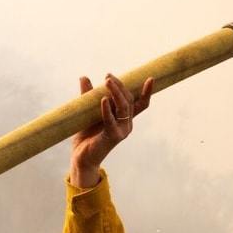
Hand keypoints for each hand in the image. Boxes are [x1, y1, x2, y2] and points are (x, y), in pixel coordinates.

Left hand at [71, 73, 153, 187]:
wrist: (81, 156)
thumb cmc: (87, 134)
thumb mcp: (88, 110)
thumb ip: (88, 95)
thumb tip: (84, 77)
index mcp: (125, 117)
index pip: (140, 103)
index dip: (147, 92)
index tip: (150, 78)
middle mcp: (127, 123)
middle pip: (129, 100)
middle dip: (121, 86)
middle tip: (108, 76)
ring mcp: (122, 130)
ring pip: (123, 107)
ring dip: (116, 93)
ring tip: (107, 81)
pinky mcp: (113, 136)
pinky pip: (111, 120)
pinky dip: (107, 109)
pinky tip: (103, 100)